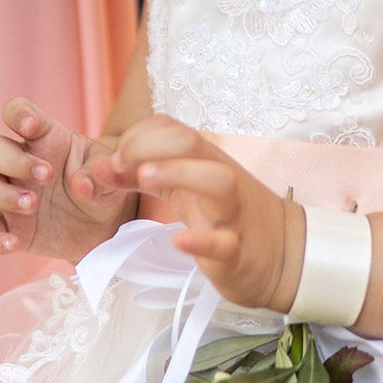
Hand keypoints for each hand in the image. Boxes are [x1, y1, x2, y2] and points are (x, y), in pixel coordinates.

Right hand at [0, 98, 133, 264]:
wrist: (105, 226)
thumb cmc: (103, 186)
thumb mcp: (110, 174)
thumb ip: (100, 174)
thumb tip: (80, 186)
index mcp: (43, 138)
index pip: (16, 112)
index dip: (17, 114)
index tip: (30, 126)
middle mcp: (18, 164)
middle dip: (11, 160)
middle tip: (46, 176)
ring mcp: (9, 195)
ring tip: (33, 205)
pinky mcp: (8, 228)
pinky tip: (13, 243)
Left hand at [92, 116, 297, 312]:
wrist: (284, 255)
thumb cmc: (225, 214)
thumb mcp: (182, 187)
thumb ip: (139, 175)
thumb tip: (98, 168)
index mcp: (203, 160)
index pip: (171, 128)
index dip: (138, 136)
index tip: (114, 159)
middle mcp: (220, 177)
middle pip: (192, 143)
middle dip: (153, 146)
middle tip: (121, 165)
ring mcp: (232, 213)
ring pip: (217, 181)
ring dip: (179, 173)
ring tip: (145, 179)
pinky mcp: (238, 251)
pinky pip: (225, 242)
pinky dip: (202, 240)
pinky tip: (179, 240)